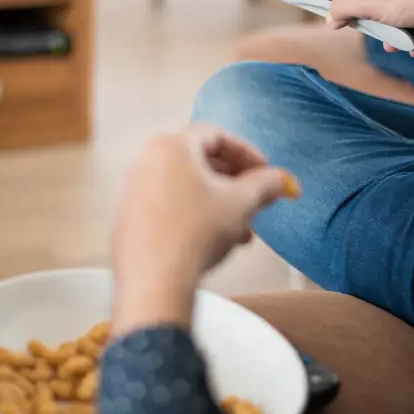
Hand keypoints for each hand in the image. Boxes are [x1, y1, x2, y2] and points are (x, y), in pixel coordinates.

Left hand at [111, 124, 299, 333]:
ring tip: (244, 229)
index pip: (215, 134)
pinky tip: (218, 241)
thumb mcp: (241, 203)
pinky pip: (171, 205)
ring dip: (221, 203)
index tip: (266, 172)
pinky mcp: (131, 218)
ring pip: (188, 187)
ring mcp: (135, 190)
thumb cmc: (199, 230)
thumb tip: (282, 180)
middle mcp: (148, 160)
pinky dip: (198, 214)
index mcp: (172, 146)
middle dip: (236, 181)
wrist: (155, 279)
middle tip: (258, 199)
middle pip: (200, 161)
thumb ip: (265, 184)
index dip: (247, 152)